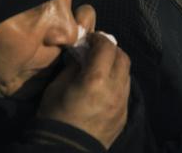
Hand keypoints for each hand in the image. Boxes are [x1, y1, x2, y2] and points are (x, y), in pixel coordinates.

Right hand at [37, 20, 130, 147]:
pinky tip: (104, 88)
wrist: (63, 150)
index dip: (99, 38)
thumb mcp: (56, 87)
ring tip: (101, 69)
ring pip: (127, 74)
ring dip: (116, 66)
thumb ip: (74, 66)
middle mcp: (114, 89)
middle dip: (111, 50)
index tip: (90, 39)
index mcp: (95, 79)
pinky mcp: (123, 116)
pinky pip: (125, 92)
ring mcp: (122, 104)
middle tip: (97, 51)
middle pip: (123, 57)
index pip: (107, 47)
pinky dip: (117, 83)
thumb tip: (83, 55)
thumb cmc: (54, 117)